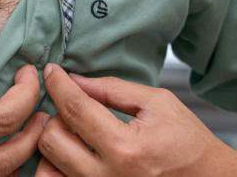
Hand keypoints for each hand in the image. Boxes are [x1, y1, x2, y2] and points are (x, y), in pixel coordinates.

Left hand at [36, 64, 236, 176]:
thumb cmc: (188, 143)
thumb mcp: (157, 104)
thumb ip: (112, 90)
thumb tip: (73, 79)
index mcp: (126, 148)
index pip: (75, 108)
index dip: (57, 83)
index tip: (51, 70)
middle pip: (52, 138)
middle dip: (55, 113)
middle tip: (68, 103)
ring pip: (47, 164)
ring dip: (53, 140)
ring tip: (71, 128)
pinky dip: (56, 165)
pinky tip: (73, 150)